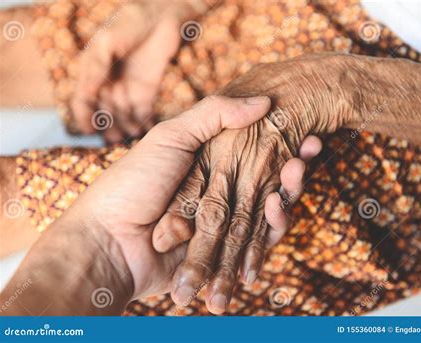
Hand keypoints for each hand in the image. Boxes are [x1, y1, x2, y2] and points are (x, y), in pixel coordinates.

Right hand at [70, 0, 200, 141]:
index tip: (88, 131)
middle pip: (104, 113)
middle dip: (107, 128)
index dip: (84, 117)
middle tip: (113, 142)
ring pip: (122, 116)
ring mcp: (128, 88)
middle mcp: (109, 83)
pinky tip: (144, 134)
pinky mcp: (147, 91)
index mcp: (93, 71)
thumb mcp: (107, 42)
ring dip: (124, 129)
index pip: (83, 99)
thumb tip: (86, 90)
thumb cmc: (130, 23)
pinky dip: (143, 124)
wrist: (162, 17)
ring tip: (129, 140)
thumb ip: (96, 66)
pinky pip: (142, 113)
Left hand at [150, 58, 335, 313]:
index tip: (301, 126)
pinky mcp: (222, 255)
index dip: (278, 139)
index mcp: (207, 165)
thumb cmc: (134, 183)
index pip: (252, 150)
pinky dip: (273, 225)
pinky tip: (281, 206)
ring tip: (300, 170)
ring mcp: (220, 226)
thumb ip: (213, 116)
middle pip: (264, 179)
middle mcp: (217, 194)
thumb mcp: (169, 137)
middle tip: (312, 146)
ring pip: (265, 209)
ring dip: (288, 189)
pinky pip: (256, 242)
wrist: (108, 241)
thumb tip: (261, 100)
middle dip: (290, 162)